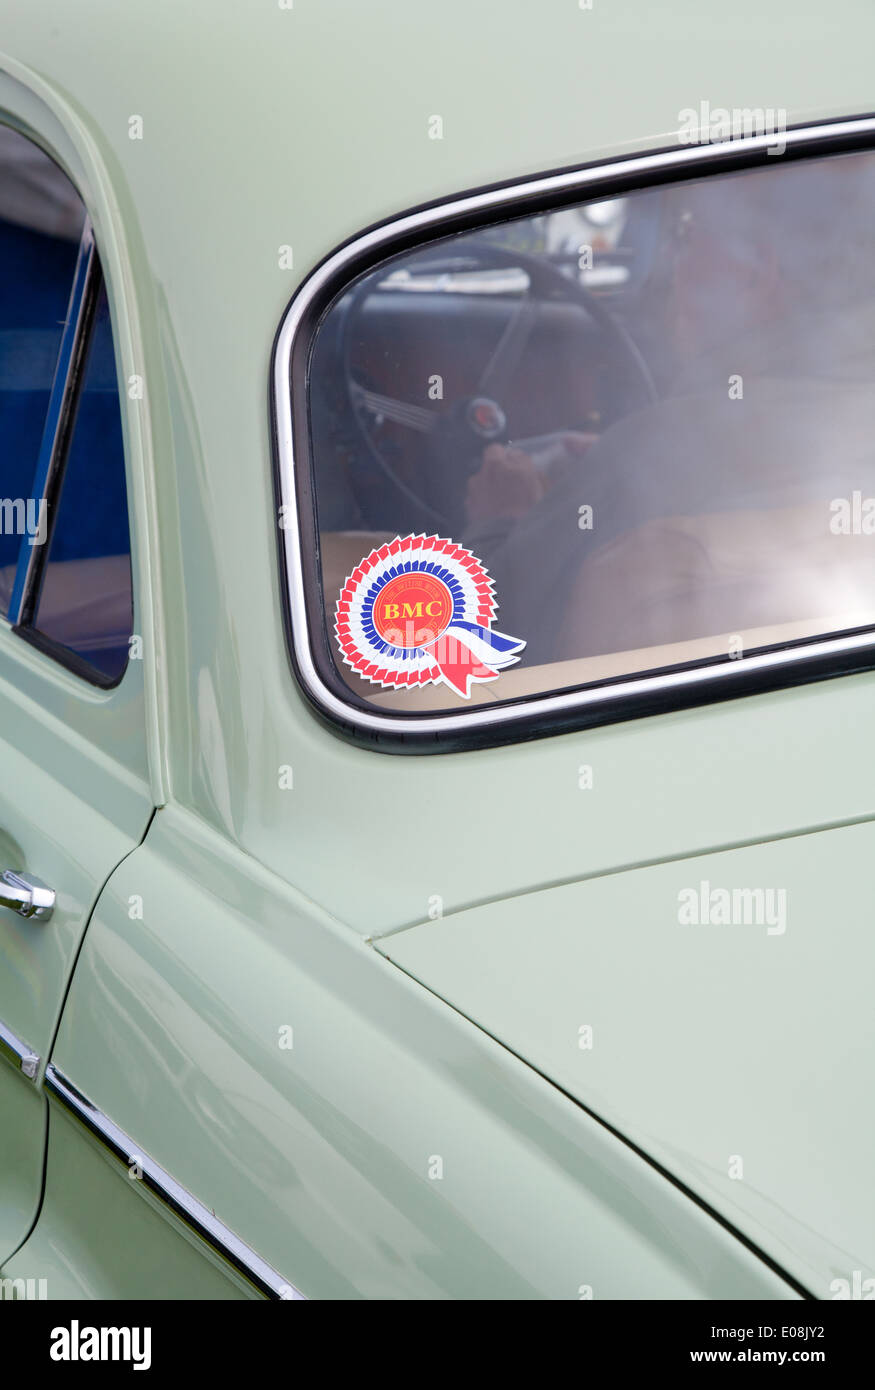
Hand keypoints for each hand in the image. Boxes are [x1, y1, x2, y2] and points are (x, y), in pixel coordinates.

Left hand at [465, 432, 596, 524]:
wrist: (505, 545)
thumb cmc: (531, 520)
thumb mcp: (548, 498)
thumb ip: (541, 480)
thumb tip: (534, 474)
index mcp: (518, 467)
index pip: (518, 453)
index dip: (521, 463)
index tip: (524, 473)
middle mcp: (494, 469)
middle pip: (494, 452)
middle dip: (501, 461)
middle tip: (509, 477)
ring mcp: (477, 485)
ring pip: (482, 473)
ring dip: (489, 480)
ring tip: (499, 499)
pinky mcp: (468, 501)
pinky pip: (475, 493)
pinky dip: (481, 498)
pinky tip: (490, 512)